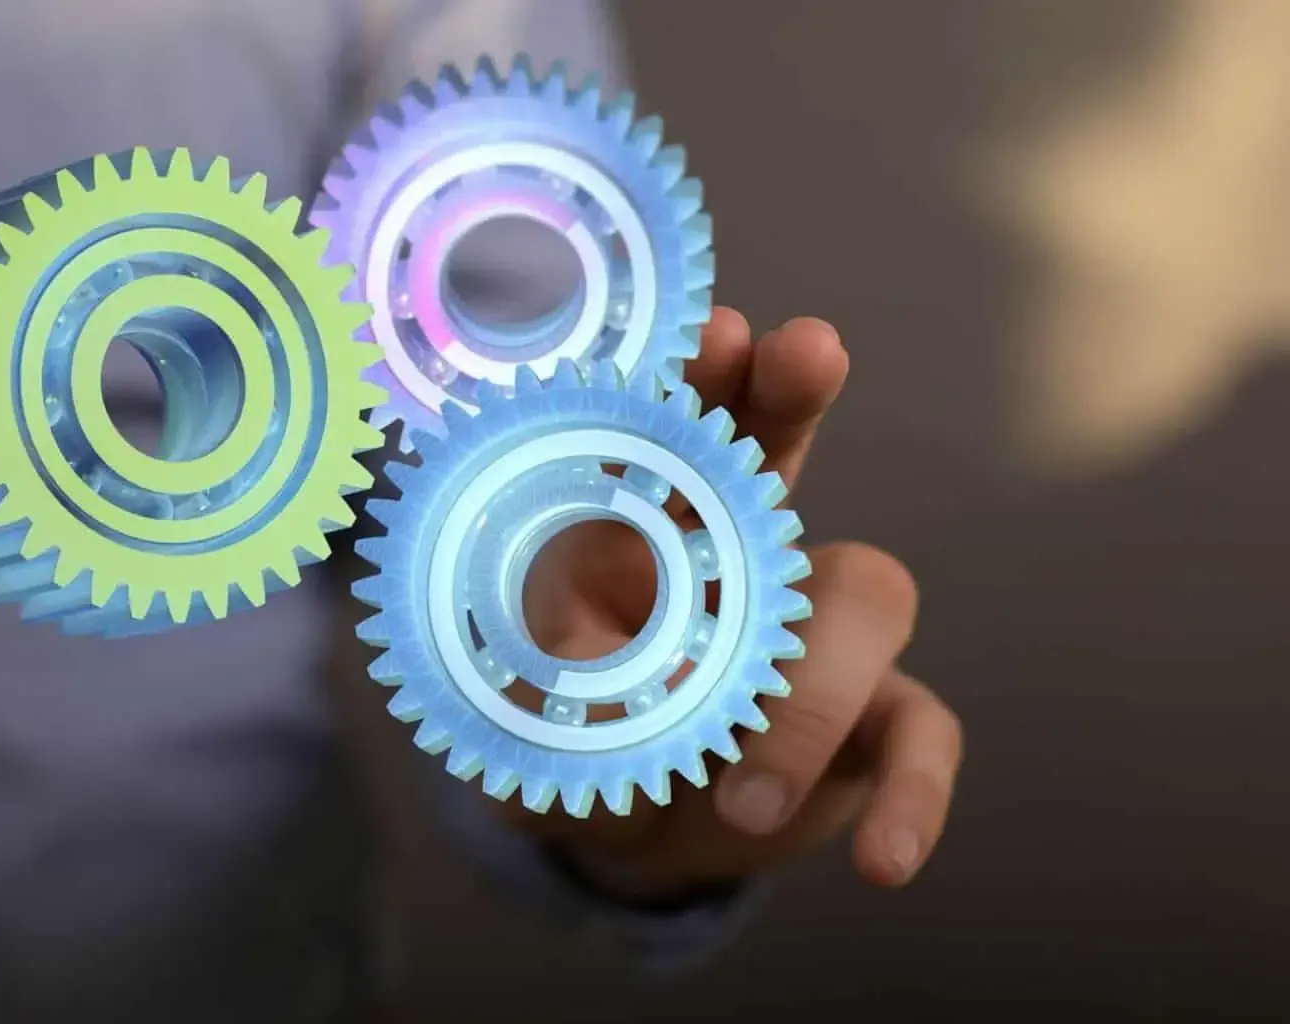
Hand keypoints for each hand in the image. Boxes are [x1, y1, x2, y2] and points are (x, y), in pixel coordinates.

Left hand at [501, 309, 963, 899]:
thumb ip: (532, 700)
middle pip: (779, 457)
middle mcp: (740, 562)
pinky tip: (883, 863)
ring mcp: (818, 636)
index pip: (670, 438)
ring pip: (868, 595)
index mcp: (645, 538)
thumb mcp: (531, 725)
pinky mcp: (873, 723)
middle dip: (788, 400)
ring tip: (742, 797)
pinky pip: (922, 737)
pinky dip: (913, 798)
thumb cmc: (583, 748)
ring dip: (810, 685)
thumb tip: (548, 681)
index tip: (715, 329)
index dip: (696, 382)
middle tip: (808, 350)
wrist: (642, 837)